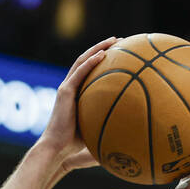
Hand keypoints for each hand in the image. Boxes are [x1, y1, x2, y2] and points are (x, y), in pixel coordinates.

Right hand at [35, 36, 118, 176]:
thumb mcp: (95, 126)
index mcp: (74, 94)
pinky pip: (79, 73)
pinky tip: (103, 54)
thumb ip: (108, 118)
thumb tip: (132, 123)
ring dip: (98, 48)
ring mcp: (66, 88)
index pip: (88, 70)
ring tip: (114, 40)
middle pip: (85, 60)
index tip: (119, 52)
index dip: (102, 58)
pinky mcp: (64, 92)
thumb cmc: (75, 144)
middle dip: (103, 47)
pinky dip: (91, 62)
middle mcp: (69, 87)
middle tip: (120, 40)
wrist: (57, 148)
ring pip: (82, 61)